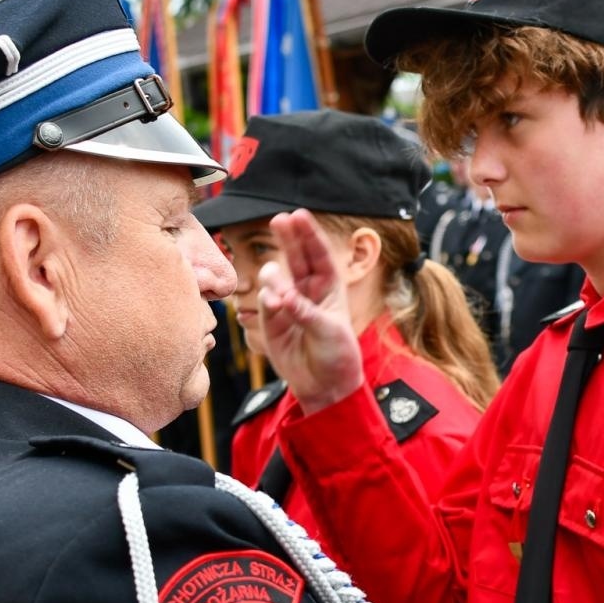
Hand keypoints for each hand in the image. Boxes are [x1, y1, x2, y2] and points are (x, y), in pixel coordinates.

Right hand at [258, 209, 364, 413]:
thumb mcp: (329, 332)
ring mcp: (288, 306)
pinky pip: (266, 303)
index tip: (299, 215)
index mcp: (330, 289)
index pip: (319, 255)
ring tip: (277, 282)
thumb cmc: (338, 357)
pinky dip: (268, 299)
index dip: (309, 234)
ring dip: (274, 275)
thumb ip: (304, 312)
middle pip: (296, 258)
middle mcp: (308, 293)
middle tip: (278, 219)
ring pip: (276, 278)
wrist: (325, 387)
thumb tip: (281, 295)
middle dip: (288, 238)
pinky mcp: (272, 323)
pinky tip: (274, 302)